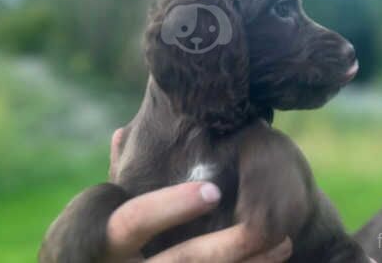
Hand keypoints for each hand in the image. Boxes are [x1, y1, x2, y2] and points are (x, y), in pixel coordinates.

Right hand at [105, 129, 291, 261]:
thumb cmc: (106, 240)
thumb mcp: (98, 212)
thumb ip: (117, 177)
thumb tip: (121, 132)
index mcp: (106, 241)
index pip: (136, 221)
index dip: (171, 207)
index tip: (213, 191)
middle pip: (183, 261)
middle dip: (225, 246)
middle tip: (260, 225)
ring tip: (283, 242)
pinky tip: (272, 260)